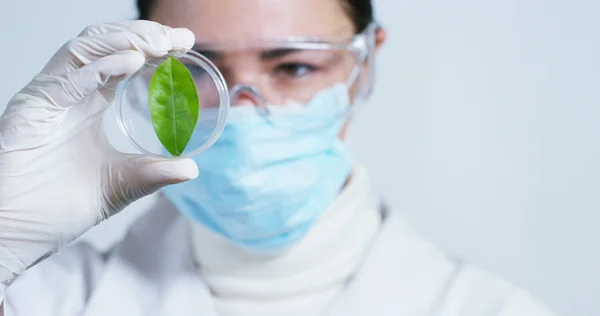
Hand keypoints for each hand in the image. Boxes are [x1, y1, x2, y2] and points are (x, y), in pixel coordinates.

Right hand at [0, 21, 198, 288]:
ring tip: (161, 43)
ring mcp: (50, 97)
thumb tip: (192, 169)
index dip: (154, 46)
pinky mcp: (33, 107)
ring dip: (125, 40)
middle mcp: (70, 93)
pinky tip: (131, 61)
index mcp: (89, 103)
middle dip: (144, 35)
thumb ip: (154, 173)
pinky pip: (69, 78)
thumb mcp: (121, 184)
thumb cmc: (58, 207)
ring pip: (86, 49)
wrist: (19, 233)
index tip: (186, 43)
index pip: (123, 60)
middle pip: (106, 45)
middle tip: (178, 38)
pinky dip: (102, 66)